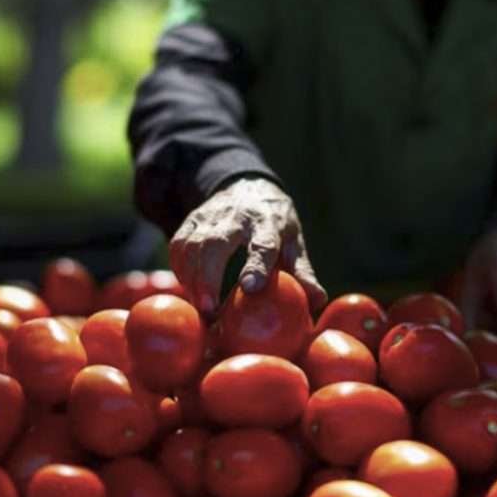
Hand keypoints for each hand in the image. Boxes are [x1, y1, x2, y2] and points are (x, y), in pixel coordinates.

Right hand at [169, 177, 326, 313]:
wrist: (247, 186)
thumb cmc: (275, 225)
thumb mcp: (294, 243)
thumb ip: (303, 272)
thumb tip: (318, 301)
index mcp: (268, 222)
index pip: (263, 243)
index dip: (256, 265)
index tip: (250, 288)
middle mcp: (237, 216)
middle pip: (215, 244)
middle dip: (208, 278)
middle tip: (209, 310)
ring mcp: (210, 216)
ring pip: (191, 246)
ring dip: (191, 279)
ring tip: (200, 309)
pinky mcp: (190, 221)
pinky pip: (178, 247)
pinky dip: (180, 271)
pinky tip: (189, 291)